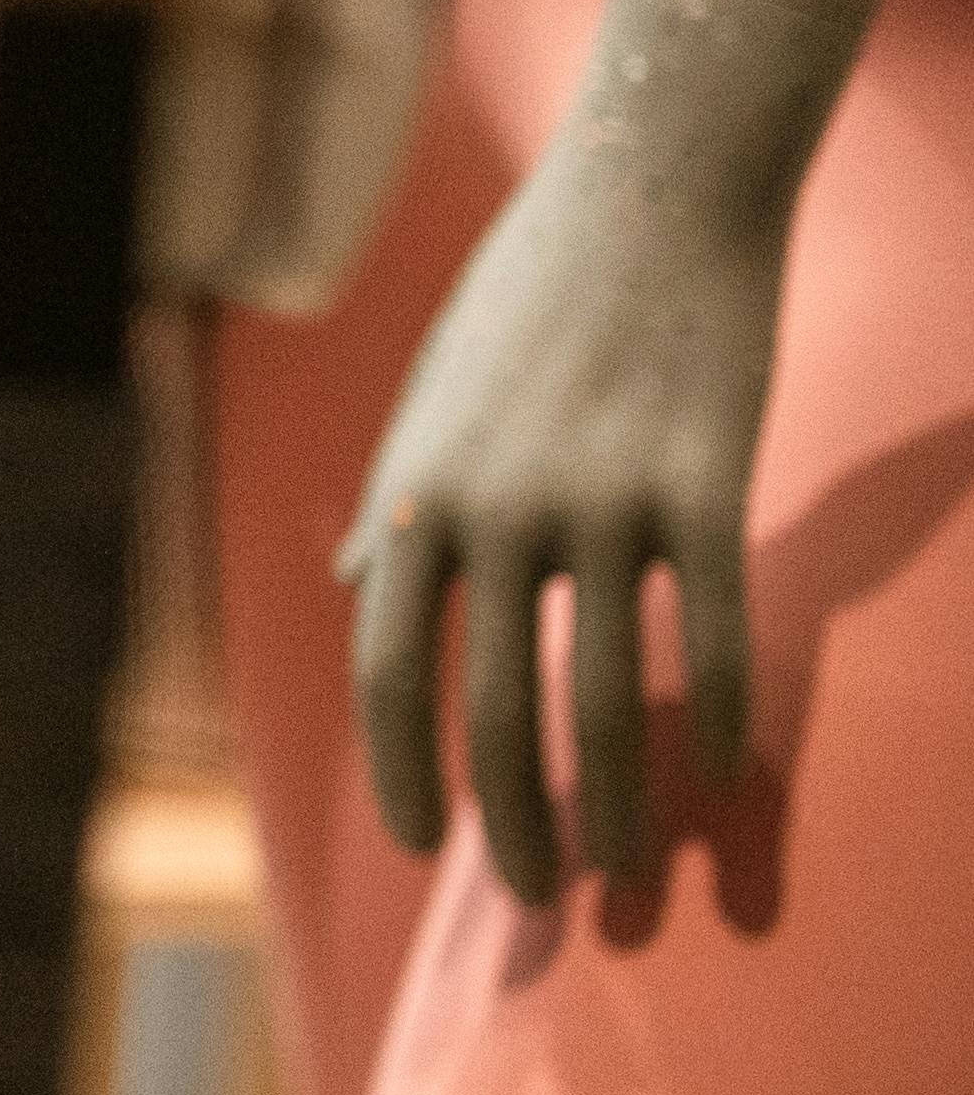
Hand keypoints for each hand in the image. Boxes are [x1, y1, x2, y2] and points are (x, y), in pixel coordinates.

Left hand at [349, 145, 791, 899]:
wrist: (646, 193)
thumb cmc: (532, 300)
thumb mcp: (433, 397)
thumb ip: (400, 504)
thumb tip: (363, 590)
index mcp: (415, 495)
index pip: (386, 672)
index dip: (403, 771)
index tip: (428, 846)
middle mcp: (495, 508)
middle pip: (493, 707)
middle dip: (513, 821)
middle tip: (539, 901)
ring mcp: (601, 500)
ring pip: (608, 695)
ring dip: (621, 804)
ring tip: (632, 872)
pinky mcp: (705, 483)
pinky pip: (713, 633)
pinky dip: (721, 720)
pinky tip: (730, 782)